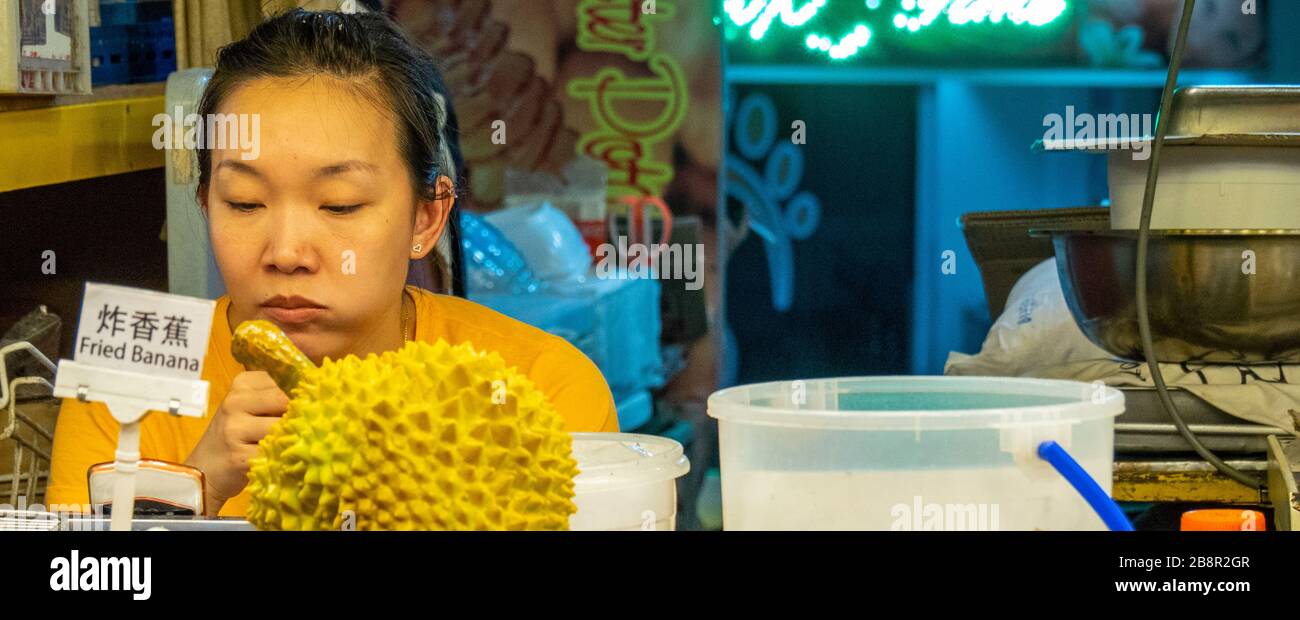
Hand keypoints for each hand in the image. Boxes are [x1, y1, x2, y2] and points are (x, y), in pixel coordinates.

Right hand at [184, 371, 287, 515]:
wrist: (204, 470)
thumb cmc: (236, 436)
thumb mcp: (249, 407)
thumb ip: (274, 397)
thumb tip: (314, 397)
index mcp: (241, 385)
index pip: (282, 382)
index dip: (295, 397)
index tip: (295, 410)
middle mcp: (235, 402)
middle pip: (284, 402)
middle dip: (294, 416)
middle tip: (295, 430)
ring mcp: (234, 429)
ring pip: (281, 427)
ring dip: (289, 438)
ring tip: (287, 445)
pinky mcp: (239, 456)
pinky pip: (274, 453)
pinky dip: (282, 457)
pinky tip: (279, 459)